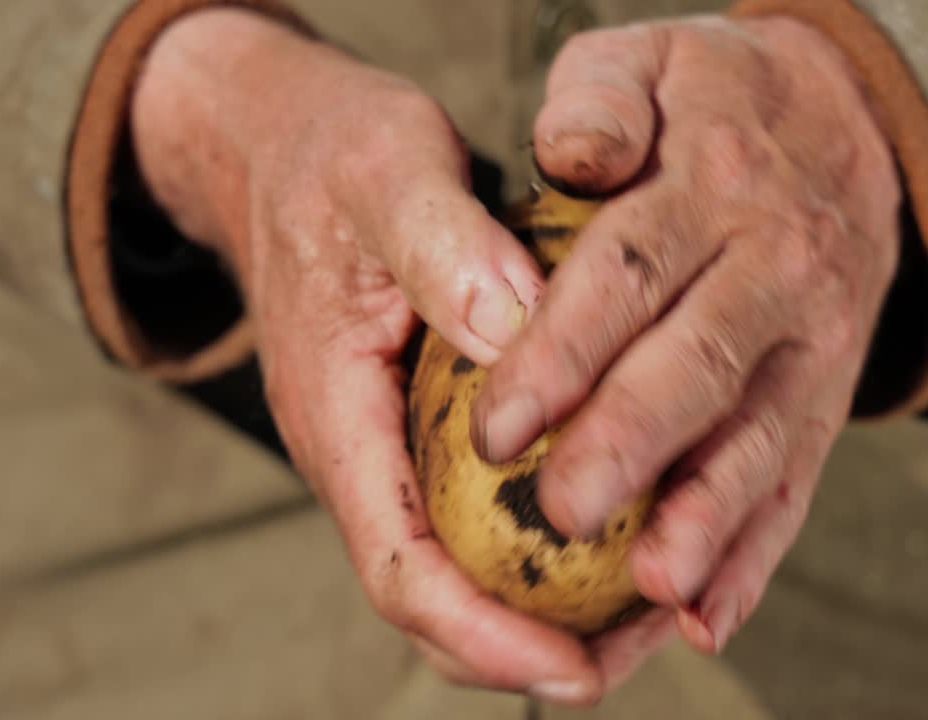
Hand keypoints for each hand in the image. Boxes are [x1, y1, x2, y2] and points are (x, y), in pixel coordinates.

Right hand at [131, 9, 604, 704]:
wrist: (282, 146)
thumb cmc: (331, 155)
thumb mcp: (387, 172)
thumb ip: (448, 247)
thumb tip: (524, 336)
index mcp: (334, 413)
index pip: (397, 565)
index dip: (483, 634)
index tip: (573, 668)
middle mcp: (358, 451)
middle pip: (432, 598)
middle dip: (526, 650)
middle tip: (635, 656)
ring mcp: (389, 444)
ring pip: (461, 563)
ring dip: (545, 608)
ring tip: (646, 614)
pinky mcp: (421, 425)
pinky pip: (481, 507)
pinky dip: (547, 539)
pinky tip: (625, 523)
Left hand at [471, 15, 901, 683]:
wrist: (850, 125)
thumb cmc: (711, 102)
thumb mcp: (647, 60)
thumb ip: (597, 100)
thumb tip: (566, 157)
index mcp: (713, 189)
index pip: (628, 276)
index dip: (563, 351)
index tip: (497, 423)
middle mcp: (774, 272)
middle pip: (698, 368)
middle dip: (631, 446)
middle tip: (564, 512)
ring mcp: (814, 343)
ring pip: (759, 440)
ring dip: (708, 521)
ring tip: (655, 589)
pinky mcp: (828, 397)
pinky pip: (796, 480)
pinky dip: (754, 554)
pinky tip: (706, 618)